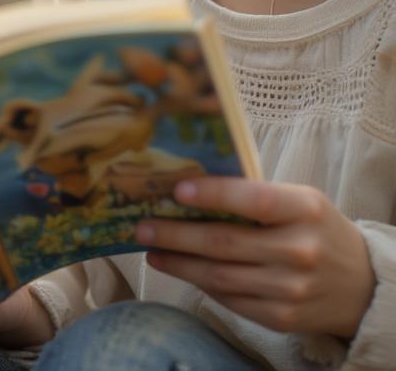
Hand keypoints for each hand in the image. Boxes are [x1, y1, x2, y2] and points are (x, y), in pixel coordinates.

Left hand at [136, 178, 376, 338]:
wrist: (362, 285)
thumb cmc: (316, 228)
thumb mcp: (299, 200)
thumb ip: (254, 194)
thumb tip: (190, 185)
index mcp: (304, 210)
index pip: (254, 200)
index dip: (213, 194)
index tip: (175, 190)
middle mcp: (299, 251)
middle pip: (225, 242)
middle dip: (176, 234)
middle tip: (142, 226)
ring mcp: (291, 289)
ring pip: (220, 276)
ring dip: (179, 262)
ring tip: (151, 249)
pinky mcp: (282, 318)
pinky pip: (230, 299)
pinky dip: (200, 283)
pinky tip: (180, 269)